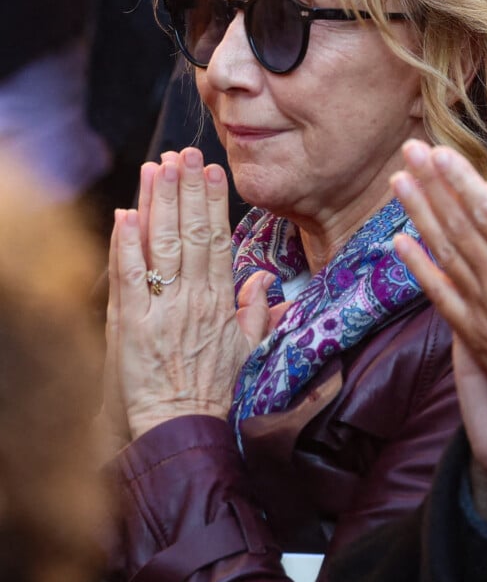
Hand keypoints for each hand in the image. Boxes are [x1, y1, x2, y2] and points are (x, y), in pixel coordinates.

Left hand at [107, 148, 258, 438]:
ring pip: (162, 245)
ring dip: (160, 203)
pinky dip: (127, 245)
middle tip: (184, 152)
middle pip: (191, 233)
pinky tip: (126, 214)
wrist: (179, 428)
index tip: (212, 170)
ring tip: (158, 166)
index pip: (218, 239)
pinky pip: (130, 277)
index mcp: (220, 301)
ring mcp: (162, 308)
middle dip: (187, 188)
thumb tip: (266, 278)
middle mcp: (193, 298)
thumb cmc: (211, 392)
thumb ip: (257, 311)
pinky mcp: (131, 324)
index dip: (214, 201)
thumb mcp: (246, 351)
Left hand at [390, 140, 486, 407]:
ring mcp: (483, 309)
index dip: (461, 180)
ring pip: (445, 251)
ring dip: (419, 214)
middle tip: (410, 151)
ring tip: (399, 182)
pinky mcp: (472, 333)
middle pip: (459, 224)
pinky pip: (439, 294)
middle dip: (434, 184)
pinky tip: (399, 241)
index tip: (441, 154)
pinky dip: (419, 266)